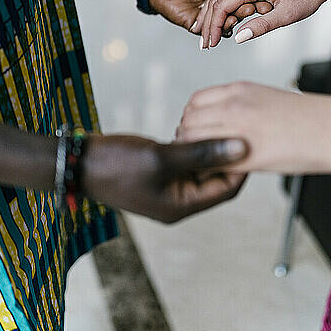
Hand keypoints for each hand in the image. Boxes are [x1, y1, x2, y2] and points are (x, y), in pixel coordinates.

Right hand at [83, 135, 247, 223]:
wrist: (80, 162)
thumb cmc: (117, 164)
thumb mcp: (162, 158)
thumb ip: (202, 152)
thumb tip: (241, 147)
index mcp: (182, 206)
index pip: (227, 189)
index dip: (242, 166)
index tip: (250, 140)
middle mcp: (179, 200)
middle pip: (216, 179)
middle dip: (227, 155)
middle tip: (239, 129)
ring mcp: (168, 187)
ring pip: (202, 168)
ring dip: (210, 148)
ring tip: (221, 125)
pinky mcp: (160, 173)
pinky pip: (186, 161)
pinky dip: (194, 146)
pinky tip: (197, 128)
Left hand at [149, 0, 265, 36]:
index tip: (265, 0)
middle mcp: (223, 3)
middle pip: (241, 11)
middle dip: (246, 11)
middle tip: (249, 9)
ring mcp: (212, 16)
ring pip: (229, 23)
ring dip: (233, 22)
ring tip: (233, 19)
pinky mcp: (200, 27)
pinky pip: (213, 33)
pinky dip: (219, 31)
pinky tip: (221, 28)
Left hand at [177, 82, 330, 174]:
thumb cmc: (308, 117)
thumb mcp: (267, 98)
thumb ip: (240, 105)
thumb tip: (223, 119)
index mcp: (239, 89)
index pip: (195, 101)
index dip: (193, 118)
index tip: (200, 131)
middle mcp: (233, 105)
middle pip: (188, 120)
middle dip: (188, 137)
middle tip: (200, 151)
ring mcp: (237, 128)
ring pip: (192, 140)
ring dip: (194, 154)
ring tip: (211, 162)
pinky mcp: (245, 155)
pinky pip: (209, 162)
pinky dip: (208, 169)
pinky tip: (221, 172)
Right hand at [194, 0, 330, 47]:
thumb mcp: (285, 15)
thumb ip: (260, 26)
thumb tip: (238, 37)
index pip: (221, 7)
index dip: (214, 27)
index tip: (211, 45)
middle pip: (215, 1)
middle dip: (207, 24)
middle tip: (203, 45)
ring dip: (211, 17)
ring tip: (207, 37)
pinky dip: (221, 10)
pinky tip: (219, 24)